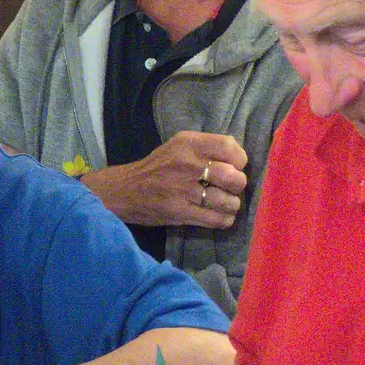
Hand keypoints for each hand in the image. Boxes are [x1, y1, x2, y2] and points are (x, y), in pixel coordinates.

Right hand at [81, 131, 247, 228]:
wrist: (124, 190)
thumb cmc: (157, 167)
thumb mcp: (178, 146)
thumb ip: (206, 148)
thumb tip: (239, 161)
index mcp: (188, 144)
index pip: (230, 148)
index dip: (239, 161)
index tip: (233, 167)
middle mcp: (187, 164)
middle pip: (233, 177)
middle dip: (237, 186)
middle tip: (229, 189)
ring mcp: (183, 190)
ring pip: (228, 202)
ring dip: (231, 205)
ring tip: (224, 204)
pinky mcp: (180, 212)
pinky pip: (216, 220)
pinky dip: (224, 220)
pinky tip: (219, 216)